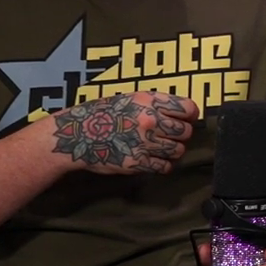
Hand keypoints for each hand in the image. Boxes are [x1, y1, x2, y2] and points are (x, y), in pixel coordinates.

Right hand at [47, 93, 197, 174]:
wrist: (75, 135)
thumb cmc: (100, 114)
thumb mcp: (129, 99)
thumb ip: (155, 105)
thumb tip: (180, 113)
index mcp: (149, 101)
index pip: (188, 108)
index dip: (190, 116)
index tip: (187, 120)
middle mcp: (150, 120)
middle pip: (186, 131)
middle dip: (181, 135)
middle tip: (172, 137)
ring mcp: (144, 142)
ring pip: (178, 150)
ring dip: (173, 151)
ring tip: (162, 149)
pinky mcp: (137, 162)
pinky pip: (164, 166)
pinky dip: (163, 165)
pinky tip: (155, 160)